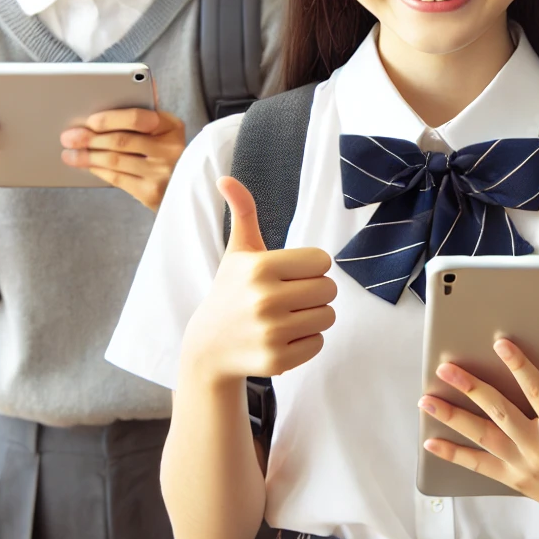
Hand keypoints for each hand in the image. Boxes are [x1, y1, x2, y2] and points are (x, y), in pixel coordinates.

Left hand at [60, 104, 184, 209]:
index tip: (89, 121)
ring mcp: (162, 173)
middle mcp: (171, 149)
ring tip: (70, 154)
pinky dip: (97, 170)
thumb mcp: (165, 130)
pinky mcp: (152, 193)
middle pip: (120, 141)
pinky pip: (116, 179)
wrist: (191, 189)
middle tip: (69, 137)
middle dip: (89, 138)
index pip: (137, 118)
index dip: (108, 119)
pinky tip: (88, 166)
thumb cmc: (168, 153)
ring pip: (114, 161)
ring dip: (87, 156)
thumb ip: (145, 114)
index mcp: (172, 127)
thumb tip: (126, 92)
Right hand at [181, 177, 336, 384]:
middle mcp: (264, 299)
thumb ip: (242, 212)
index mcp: (260, 267)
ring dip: (313, 316)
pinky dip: (306, 341)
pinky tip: (282, 338)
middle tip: (289, 297)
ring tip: (286, 317)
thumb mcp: (238, 252)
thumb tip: (225, 178)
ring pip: (328, 317)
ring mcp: (270, 333)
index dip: (310, 268)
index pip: (322, 261)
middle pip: (329, 289)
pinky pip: (319, 343)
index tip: (289, 275)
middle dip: (314, 292)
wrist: (208, 347)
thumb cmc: (231, 291)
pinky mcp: (277, 361)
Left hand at [419, 339, 538, 538]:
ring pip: (482, 438)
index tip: (500, 343)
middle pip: (499, 413)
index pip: (537, 392)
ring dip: (453, 418)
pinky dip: (454, 456)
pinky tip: (430, 443)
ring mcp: (524, 468)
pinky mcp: (515, 481)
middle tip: (446, 367)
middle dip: (471, 388)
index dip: (518, 366)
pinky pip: (479, 467)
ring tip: (426, 399)